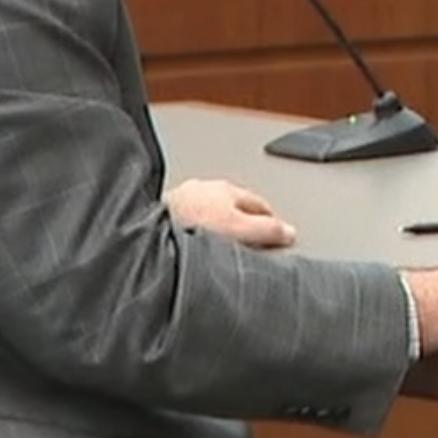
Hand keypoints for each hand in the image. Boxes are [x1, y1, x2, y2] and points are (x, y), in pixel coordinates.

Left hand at [165, 179, 295, 249]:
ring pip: (210, 213)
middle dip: (244, 223)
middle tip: (253, 244)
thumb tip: (290, 232)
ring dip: (217, 228)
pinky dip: (196, 233)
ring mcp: (183, 199)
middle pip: (234, 207)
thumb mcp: (240, 231)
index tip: (279, 236)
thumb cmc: (189, 225)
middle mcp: (205, 189)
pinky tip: (193, 247)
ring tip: (222, 247)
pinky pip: (189, 223)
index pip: (260, 204)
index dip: (273, 222)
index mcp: (228, 189)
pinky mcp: (164, 214)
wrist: (147, 233)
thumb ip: (268, 231)